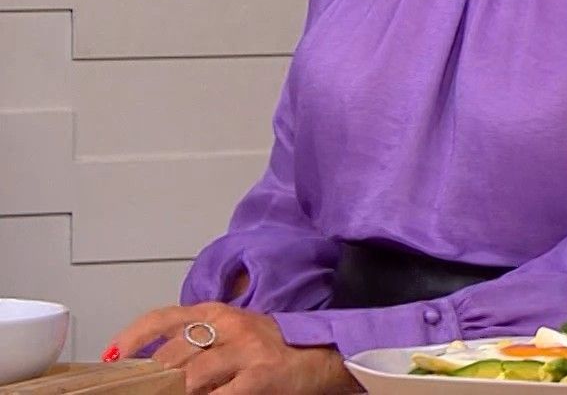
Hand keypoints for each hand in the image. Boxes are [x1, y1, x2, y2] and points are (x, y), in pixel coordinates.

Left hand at [104, 303, 354, 394]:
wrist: (321, 356)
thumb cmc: (271, 349)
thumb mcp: (232, 334)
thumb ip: (196, 343)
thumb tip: (153, 366)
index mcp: (217, 313)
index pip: (163, 318)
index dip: (131, 338)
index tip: (111, 357)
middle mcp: (229, 325)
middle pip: (172, 355)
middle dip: (151, 380)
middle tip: (141, 391)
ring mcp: (245, 351)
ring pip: (191, 377)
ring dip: (175, 393)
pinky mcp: (260, 376)